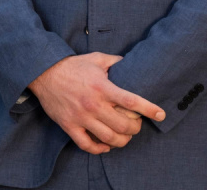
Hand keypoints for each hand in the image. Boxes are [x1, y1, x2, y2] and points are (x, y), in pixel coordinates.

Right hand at [28, 53, 165, 153]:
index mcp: (103, 88)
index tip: (161, 114)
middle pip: (122, 125)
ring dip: (121, 141)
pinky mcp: (69, 126)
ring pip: (107, 138)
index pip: (132, 101)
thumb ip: (116, 61)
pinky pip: (86, 144)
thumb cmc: (73, 66)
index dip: (149, 109)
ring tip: (126, 137)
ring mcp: (81, 117)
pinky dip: (99, 149)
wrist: (45, 74)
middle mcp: (94, 105)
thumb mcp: (97, 58)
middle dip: (135, 129)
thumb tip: (130, 62)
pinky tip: (106, 146)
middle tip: (137, 126)